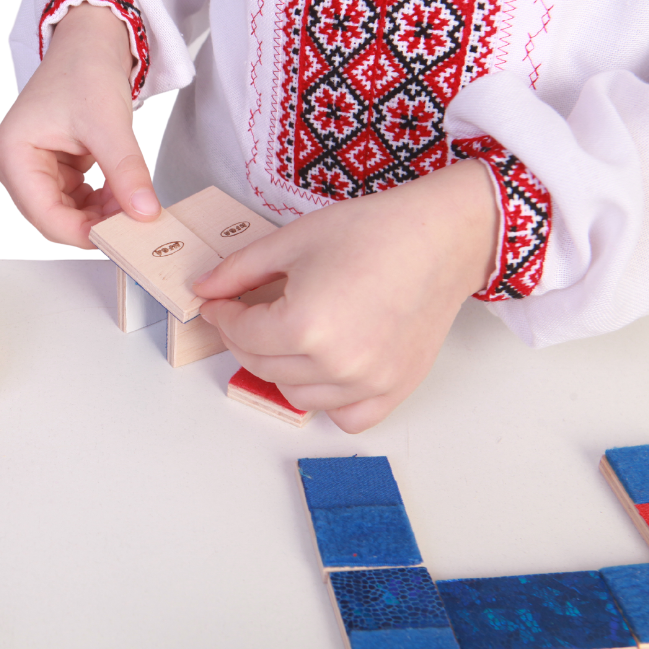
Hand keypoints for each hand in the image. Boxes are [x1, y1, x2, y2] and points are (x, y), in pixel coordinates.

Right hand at [0, 3, 160, 247]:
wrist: (90, 42)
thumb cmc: (85, 69)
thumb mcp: (109, 124)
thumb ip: (127, 173)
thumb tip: (145, 214)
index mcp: (12, 154)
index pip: (44, 214)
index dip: (83, 231)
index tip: (122, 236)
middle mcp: (14, 165)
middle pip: (53, 217)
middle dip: (94, 222)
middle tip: (134, 222)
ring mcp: (31, 168)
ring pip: (67, 213)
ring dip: (100, 213)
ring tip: (131, 198)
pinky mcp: (51, 168)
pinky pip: (76, 200)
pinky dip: (101, 201)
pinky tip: (122, 190)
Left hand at [194, 160, 500, 432]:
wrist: (443, 236)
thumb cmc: (376, 231)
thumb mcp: (293, 240)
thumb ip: (240, 270)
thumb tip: (204, 288)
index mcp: (306, 325)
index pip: (241, 334)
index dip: (221, 316)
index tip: (218, 303)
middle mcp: (336, 363)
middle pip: (262, 367)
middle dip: (243, 340)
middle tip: (245, 315)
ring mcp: (368, 382)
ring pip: (297, 397)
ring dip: (280, 371)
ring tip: (286, 338)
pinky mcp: (395, 389)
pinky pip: (347, 417)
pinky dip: (329, 401)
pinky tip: (324, 369)